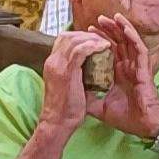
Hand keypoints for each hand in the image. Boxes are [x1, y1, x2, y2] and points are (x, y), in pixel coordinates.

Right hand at [34, 30, 102, 147]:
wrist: (57, 123)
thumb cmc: (66, 109)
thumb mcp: (71, 86)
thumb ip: (79, 74)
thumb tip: (95, 69)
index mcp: (52, 63)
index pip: (64, 40)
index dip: (80, 38)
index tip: (95, 42)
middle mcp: (52, 61)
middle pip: (68, 36)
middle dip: (87, 35)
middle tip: (102, 40)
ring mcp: (57, 65)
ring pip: (74, 39)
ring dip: (92, 38)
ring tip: (105, 43)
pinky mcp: (66, 71)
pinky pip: (80, 50)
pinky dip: (93, 45)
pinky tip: (104, 47)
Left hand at [87, 13, 158, 142]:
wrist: (143, 126)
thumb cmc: (127, 117)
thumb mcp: (101, 107)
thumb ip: (89, 99)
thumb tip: (73, 95)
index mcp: (118, 73)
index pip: (109, 51)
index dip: (99, 40)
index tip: (88, 31)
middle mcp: (128, 67)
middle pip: (119, 42)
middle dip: (109, 29)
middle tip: (98, 19)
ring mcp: (137, 66)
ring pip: (129, 41)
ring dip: (121, 28)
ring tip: (112, 17)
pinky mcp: (144, 69)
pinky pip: (139, 49)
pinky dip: (133, 37)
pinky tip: (125, 29)